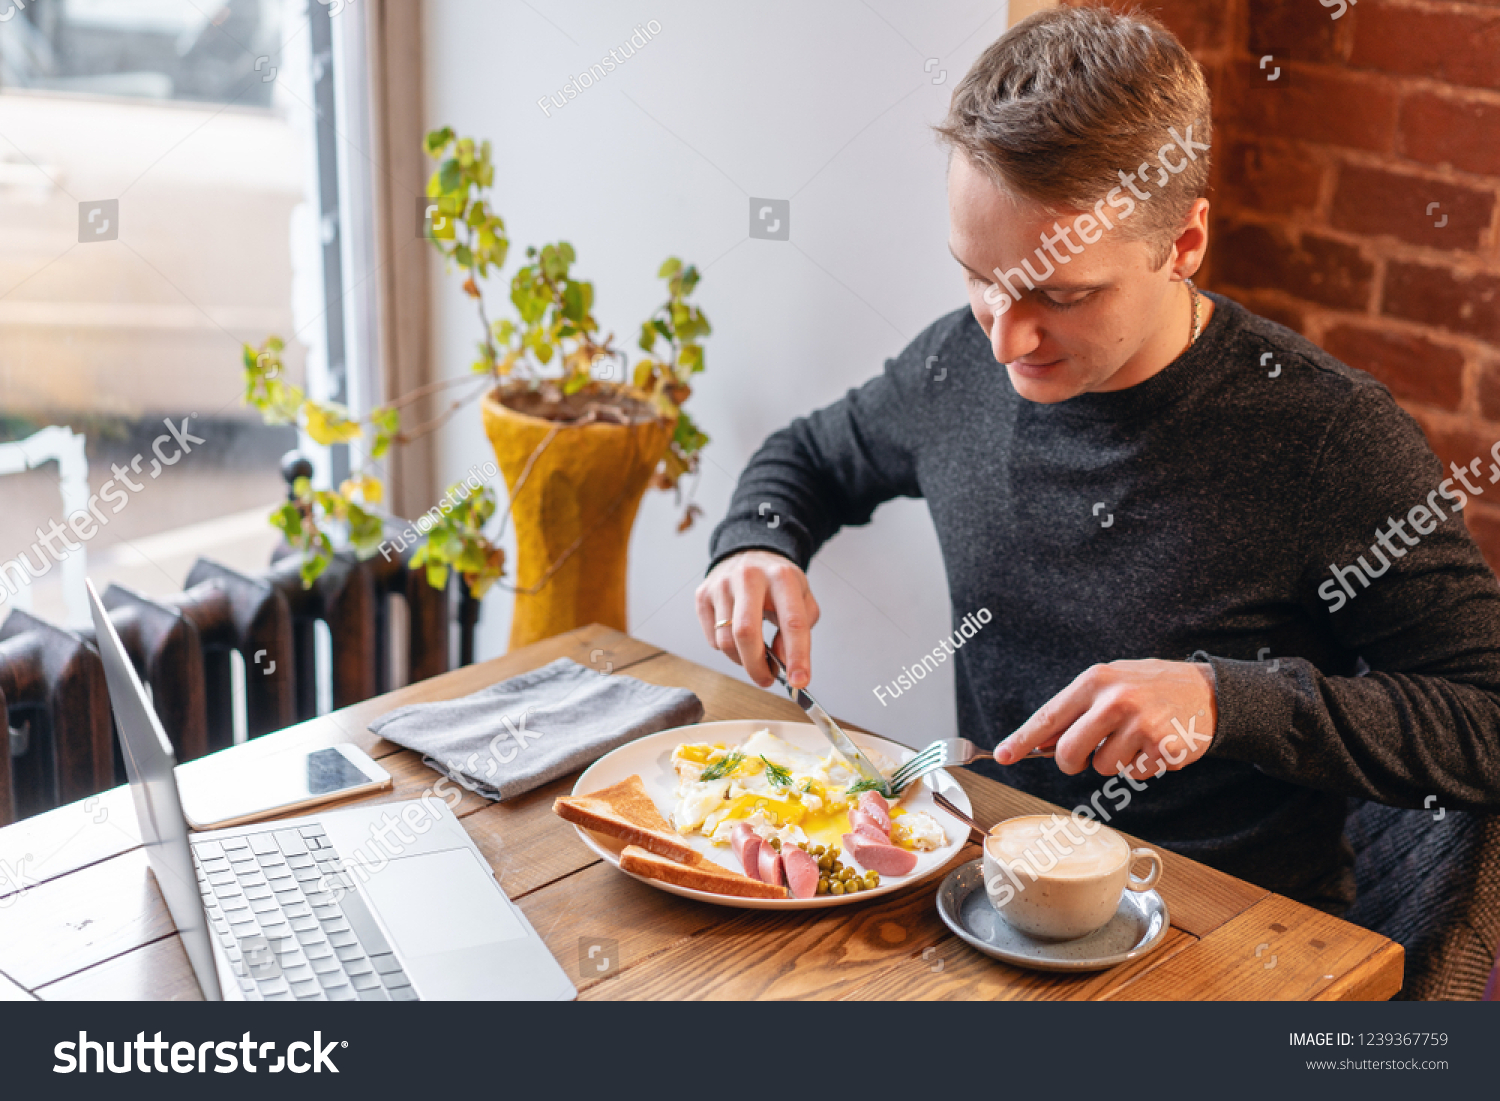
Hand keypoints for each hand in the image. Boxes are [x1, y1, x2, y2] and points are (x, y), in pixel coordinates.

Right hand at [695, 550, 819, 687]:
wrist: (749, 552)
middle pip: (746, 633)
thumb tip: (783, 660)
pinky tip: (738, 640)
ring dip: (742, 661)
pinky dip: (728, 650)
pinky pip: (712, 639)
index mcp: (781, 577)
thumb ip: (802, 629)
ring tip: (755, 658)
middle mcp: (749, 577)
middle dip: (757, 666)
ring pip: (726, 641)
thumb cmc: (777, 582)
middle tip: (767, 679)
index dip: (797, 656)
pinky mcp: (703, 595)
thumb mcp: (802, 598)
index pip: (792, 622)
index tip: (799, 681)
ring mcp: (722, 585)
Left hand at [994, 659, 1217, 779]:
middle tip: (1088, 755)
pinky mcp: (1162, 747)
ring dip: (1115, 761)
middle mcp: (1115, 700)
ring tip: (1136, 737)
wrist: (1209, 690)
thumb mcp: (1111, 683)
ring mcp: (1139, 724)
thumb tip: (1042, 742)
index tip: (1002, 756)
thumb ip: (1077, 709)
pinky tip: (1156, 744)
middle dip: (1072, 763)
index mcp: (1096, 680)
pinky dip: (1142, 766)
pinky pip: (1135, 774)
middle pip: (1068, 754)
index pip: (1049, 716)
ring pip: (1102, 768)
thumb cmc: (1149, 688)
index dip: (1022, 739)